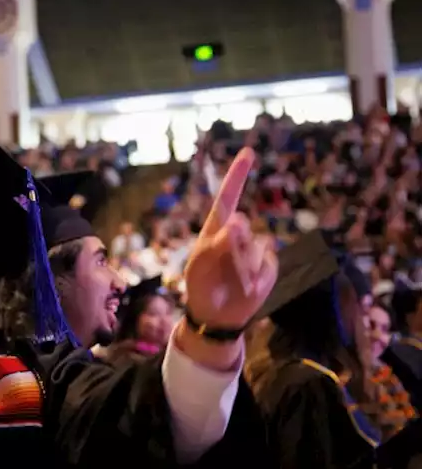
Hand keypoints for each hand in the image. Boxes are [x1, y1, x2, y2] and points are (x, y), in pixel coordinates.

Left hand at [177, 147, 276, 369]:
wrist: (216, 316)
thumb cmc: (201, 286)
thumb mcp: (200, 265)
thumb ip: (217, 243)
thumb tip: (238, 220)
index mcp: (216, 229)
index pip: (228, 197)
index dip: (238, 175)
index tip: (248, 152)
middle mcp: (238, 235)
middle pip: (242, 229)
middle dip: (234, 246)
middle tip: (223, 264)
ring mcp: (255, 249)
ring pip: (255, 249)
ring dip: (243, 267)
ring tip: (231, 282)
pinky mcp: (269, 265)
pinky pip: (268, 265)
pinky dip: (257, 278)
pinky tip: (247, 287)